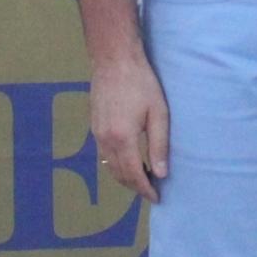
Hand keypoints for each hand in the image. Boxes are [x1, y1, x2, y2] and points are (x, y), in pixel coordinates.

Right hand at [91, 52, 168, 204]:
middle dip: (135, 186)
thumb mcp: (158, 113)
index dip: (145, 189)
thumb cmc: (141, 83)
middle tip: (152, 190)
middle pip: (119, 174)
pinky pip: (104, 155)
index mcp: (122, 138)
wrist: (113, 60)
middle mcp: (105, 140)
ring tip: (143, 177)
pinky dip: (116, 164)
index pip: (133, 175)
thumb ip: (159, 145)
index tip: (157, 197)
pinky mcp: (94, 126)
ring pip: (109, 166)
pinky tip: (129, 159)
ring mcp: (97, 133)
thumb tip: (162, 173)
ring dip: (125, 176)